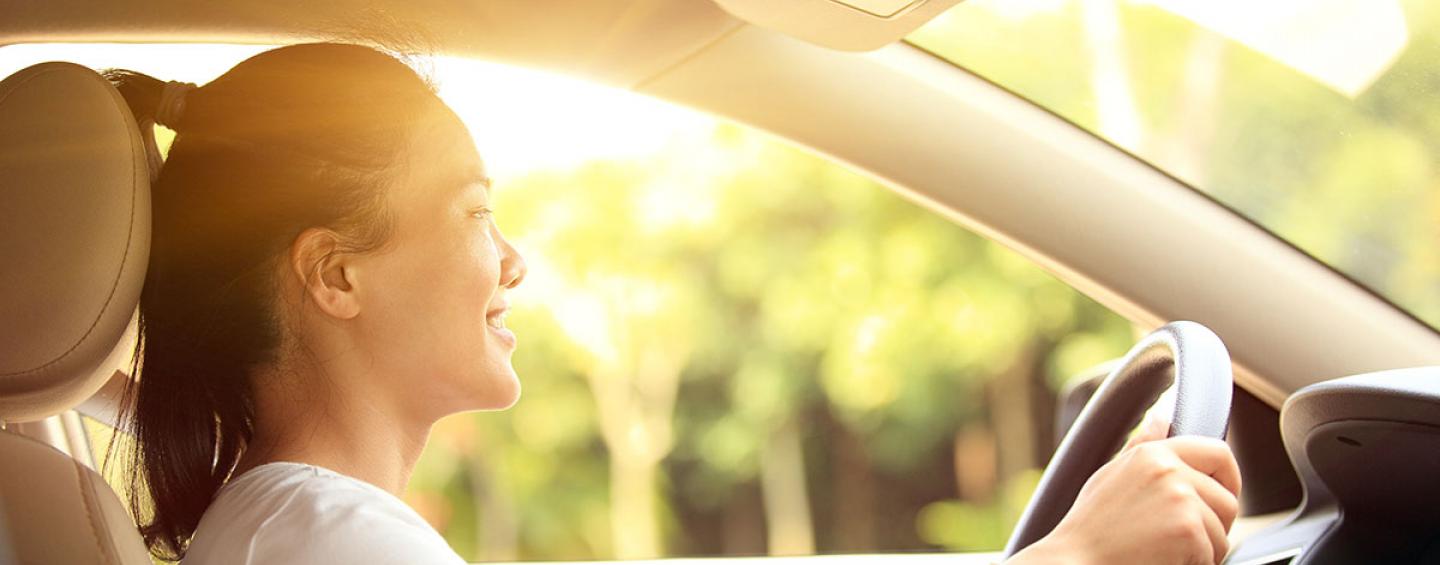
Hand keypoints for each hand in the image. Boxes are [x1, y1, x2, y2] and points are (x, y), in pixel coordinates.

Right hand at [1010, 416, 1241, 564]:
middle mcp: (1169, 470)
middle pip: (1228, 500)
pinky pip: (1213, 554)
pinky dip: (1194, 564)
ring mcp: (1181, 500)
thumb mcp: (1111, 476)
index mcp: (1152, 453)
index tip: (1219, 498)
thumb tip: (1163, 418)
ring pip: (1222, 532)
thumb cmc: (1090, 527)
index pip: (1218, 452)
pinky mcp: (1189, 531)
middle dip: (1214, 525)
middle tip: (1182, 539)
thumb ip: (1142, 446)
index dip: (1229, 479)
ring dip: (1203, 550)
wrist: (1075, 562)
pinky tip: (1163, 560)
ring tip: (1165, 551)